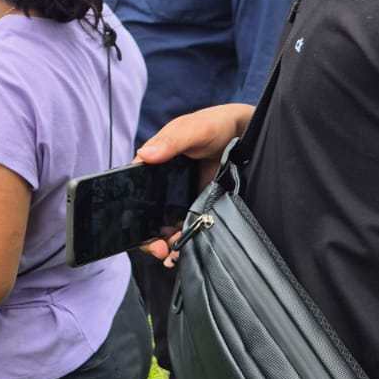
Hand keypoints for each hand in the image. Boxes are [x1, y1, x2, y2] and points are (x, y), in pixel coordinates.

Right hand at [137, 101, 253, 261]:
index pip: (133, 190)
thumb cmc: (215, 125)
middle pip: (146, 216)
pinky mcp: (199, 208)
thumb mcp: (193, 129)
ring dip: (164, 243)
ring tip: (171, 253)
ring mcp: (180, 199)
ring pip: (164, 227)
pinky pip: (186, 228)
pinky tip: (184, 249)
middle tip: (158, 249)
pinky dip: (183, 241)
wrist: (247, 134)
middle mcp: (163, 185)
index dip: (131, 211)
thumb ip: (171, 140)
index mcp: (153, 164)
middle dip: (147, 237)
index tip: (136, 227)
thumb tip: (144, 156)